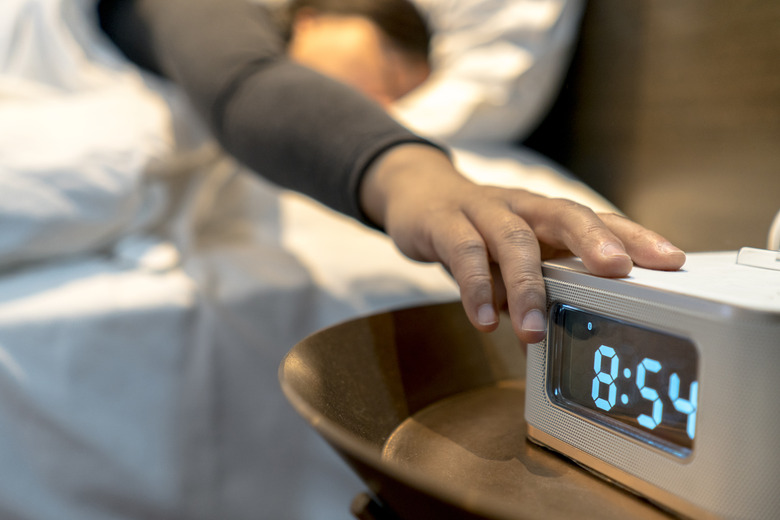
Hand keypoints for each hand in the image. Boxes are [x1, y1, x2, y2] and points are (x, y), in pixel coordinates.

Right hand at [361, 144, 685, 343]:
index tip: (671, 261)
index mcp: (547, 216)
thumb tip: (562, 341)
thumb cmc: (478, 233)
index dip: (635, 236)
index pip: (597, 220)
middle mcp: (521, 207)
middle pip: (564, 213)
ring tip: (534, 330)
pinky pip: (462, 251)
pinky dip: (475, 287)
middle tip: (618, 272)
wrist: (417, 195)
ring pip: (512, 237)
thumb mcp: (514, 258)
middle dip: (593, 241)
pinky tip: (484, 319)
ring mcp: (482, 210)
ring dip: (527, 284)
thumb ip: (539, 289)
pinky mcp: (443, 221)